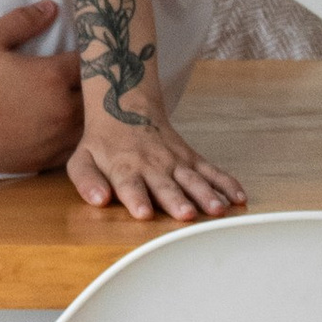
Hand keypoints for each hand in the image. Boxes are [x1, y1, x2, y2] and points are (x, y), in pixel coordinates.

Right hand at [0, 5, 82, 180]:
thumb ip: (22, 21)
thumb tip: (51, 7)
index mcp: (52, 77)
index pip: (88, 60)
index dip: (90, 53)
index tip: (88, 49)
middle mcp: (63, 109)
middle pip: (96, 94)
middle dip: (93, 82)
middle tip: (87, 74)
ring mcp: (57, 138)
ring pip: (89, 123)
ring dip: (87, 110)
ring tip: (78, 100)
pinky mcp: (46, 160)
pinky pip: (74, 146)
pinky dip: (74, 135)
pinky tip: (63, 126)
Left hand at [67, 80, 247, 224]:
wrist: (125, 106)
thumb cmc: (101, 143)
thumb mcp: (81, 159)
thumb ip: (86, 181)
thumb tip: (98, 199)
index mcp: (123, 168)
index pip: (130, 186)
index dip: (137, 199)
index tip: (144, 214)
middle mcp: (152, 166)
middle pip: (166, 186)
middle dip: (177, 200)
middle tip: (186, 215)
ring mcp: (174, 161)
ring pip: (193, 179)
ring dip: (206, 194)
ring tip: (218, 210)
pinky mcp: (190, 157)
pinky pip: (211, 171)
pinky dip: (227, 183)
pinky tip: (239, 198)